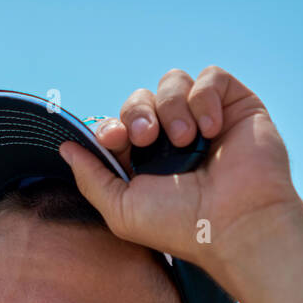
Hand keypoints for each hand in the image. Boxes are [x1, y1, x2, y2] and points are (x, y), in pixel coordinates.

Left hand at [59, 66, 302, 282]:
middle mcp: (175, 138)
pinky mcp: (236, 106)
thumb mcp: (121, 210)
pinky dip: (204, 97)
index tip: (115, 139)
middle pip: (141, 99)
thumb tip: (66, 147)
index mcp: (148, 161)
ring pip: (172, 81)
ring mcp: (205, 119)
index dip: (111, 125)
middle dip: (137, 112)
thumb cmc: (182, 225)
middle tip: (148, 138)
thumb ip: (91, 178)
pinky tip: (211, 129)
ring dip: (171, 107)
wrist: (237, 224)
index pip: (119, 125)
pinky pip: (210, 77)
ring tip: (185, 139)